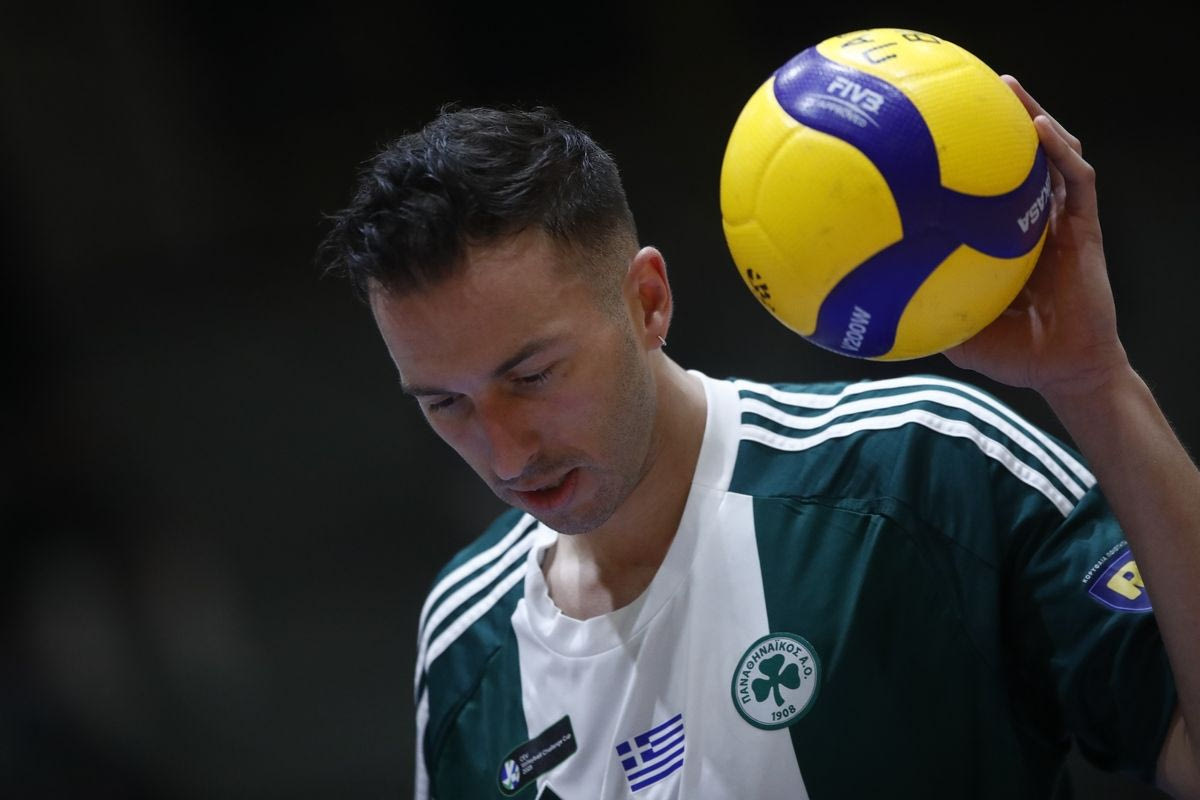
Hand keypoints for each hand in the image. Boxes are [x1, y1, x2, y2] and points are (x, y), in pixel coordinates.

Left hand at [944, 75, 1129, 401]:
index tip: (926, 134)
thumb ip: (916, 316)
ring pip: (1051, 157)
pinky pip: (1077, 182)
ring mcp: (1058, 222)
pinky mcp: (1085, 229)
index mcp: (999, 240)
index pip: (980, 189)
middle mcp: (1028, 223)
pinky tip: (1039, 131)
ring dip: (1033, 119)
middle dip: (994, 122)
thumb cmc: (1011, 354)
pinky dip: (1061, 153)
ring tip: (1008, 88)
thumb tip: (859, 313)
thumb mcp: (951, 331)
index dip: (961, 160)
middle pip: (1014, 160)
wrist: (1063, 371)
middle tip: (965, 90)